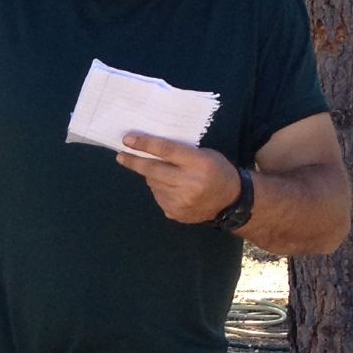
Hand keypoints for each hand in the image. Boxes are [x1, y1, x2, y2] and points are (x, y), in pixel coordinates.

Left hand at [116, 137, 240, 223]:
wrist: (230, 201)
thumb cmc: (217, 170)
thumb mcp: (204, 154)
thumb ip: (180, 153)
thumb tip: (150, 150)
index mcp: (199, 163)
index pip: (166, 151)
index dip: (145, 145)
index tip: (128, 140)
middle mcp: (189, 183)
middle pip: (153, 170)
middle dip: (134, 162)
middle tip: (122, 156)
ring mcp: (181, 201)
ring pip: (153, 184)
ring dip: (152, 176)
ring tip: (163, 173)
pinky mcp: (175, 212)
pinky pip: (158, 196)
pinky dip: (160, 189)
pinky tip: (171, 187)